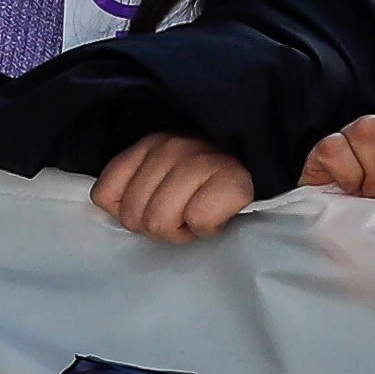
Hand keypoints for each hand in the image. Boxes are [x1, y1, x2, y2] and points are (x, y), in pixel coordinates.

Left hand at [89, 130, 261, 243]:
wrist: (269, 166)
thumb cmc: (211, 179)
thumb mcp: (165, 174)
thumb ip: (132, 185)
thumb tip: (108, 206)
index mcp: (149, 144)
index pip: (105, 194)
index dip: (129, 213)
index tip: (157, 207)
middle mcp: (171, 147)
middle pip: (134, 217)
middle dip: (160, 226)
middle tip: (186, 213)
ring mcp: (201, 161)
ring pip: (161, 222)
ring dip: (184, 229)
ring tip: (203, 212)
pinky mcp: (233, 182)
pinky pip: (198, 222)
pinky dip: (210, 227)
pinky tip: (222, 212)